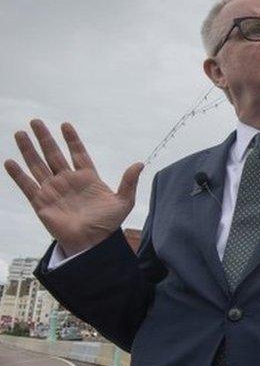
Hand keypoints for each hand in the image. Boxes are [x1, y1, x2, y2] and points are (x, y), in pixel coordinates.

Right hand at [4, 120, 142, 255]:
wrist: (92, 243)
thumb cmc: (108, 225)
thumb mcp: (123, 202)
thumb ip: (129, 182)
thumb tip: (140, 163)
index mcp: (87, 178)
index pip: (78, 153)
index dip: (72, 140)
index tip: (65, 125)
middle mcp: (68, 181)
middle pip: (53, 154)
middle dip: (45, 138)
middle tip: (36, 121)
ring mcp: (53, 190)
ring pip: (38, 165)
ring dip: (29, 150)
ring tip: (20, 133)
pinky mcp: (41, 202)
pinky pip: (27, 185)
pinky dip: (18, 174)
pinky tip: (10, 161)